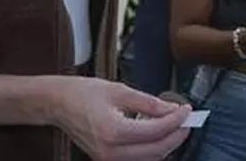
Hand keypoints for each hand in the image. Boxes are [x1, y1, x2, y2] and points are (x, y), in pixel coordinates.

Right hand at [51, 77, 191, 160]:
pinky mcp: (107, 160)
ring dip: (167, 143)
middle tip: (187, 119)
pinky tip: (159, 134)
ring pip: (150, 158)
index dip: (176, 120)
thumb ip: (148, 102)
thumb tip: (172, 109)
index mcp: (113, 131)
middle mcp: (111, 151)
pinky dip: (153, 148)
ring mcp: (108, 159)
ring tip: (176, 125)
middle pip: (157, 150)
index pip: (156, 131)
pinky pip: (138, 159)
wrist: (58, 104)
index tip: (186, 110)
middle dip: (176, 135)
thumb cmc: (84, 93)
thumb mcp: (119, 90)